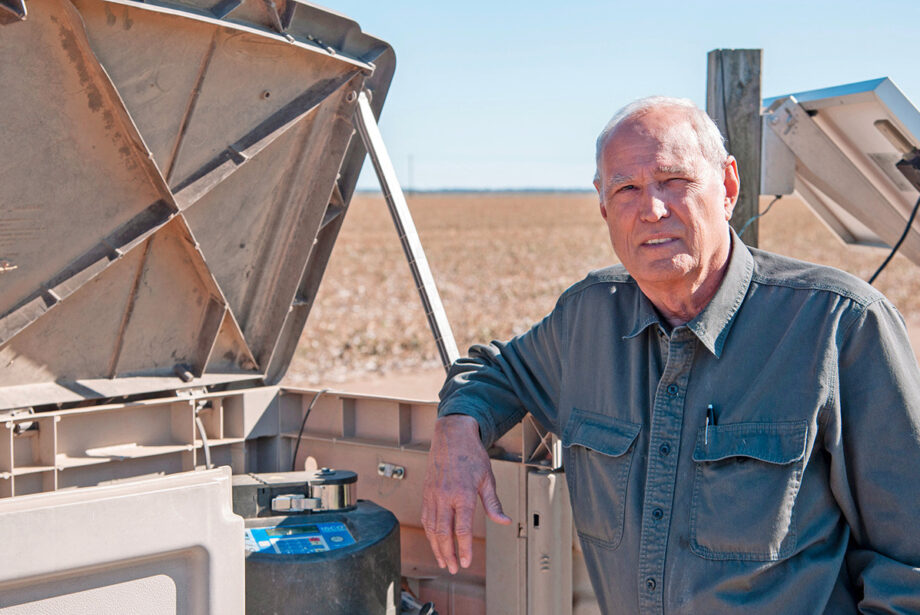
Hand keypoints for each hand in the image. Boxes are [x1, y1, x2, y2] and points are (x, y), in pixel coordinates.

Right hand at [421, 414, 510, 573]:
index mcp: (463, 494)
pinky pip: (426, 517)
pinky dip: (429, 533)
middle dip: (448, 554)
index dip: (464, 549)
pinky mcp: (426, 492)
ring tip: (443, 561)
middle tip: (454, 568)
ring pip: (431, 528)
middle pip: (443, 533)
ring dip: (436, 547)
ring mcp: (433, 494)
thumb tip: (504, 521)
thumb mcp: (487, 478)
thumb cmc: (471, 454)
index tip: (467, 562)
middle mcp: (445, 496)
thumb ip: (493, 504)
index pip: (462, 529)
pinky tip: (435, 541)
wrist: (452, 435)